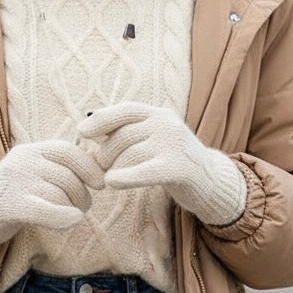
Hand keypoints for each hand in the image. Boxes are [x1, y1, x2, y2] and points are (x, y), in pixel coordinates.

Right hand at [0, 140, 104, 255]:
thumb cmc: (9, 197)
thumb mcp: (29, 173)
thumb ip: (54, 168)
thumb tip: (97, 168)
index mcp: (28, 150)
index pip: (68, 151)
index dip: (89, 167)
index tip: (99, 183)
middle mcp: (21, 161)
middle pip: (68, 176)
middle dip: (83, 194)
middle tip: (83, 207)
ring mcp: (15, 182)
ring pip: (61, 194)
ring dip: (75, 208)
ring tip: (73, 215)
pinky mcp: (10, 205)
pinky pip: (48, 209)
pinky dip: (65, 217)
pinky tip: (72, 221)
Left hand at [78, 102, 246, 225]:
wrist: (210, 182)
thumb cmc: (171, 161)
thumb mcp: (152, 138)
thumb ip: (126, 130)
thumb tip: (87, 120)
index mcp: (159, 114)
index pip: (126, 110)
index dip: (102, 119)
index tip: (82, 132)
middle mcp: (168, 124)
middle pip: (123, 135)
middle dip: (106, 153)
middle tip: (101, 167)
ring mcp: (174, 145)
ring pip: (130, 154)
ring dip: (113, 168)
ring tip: (110, 177)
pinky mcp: (179, 168)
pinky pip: (144, 171)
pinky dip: (124, 177)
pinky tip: (112, 182)